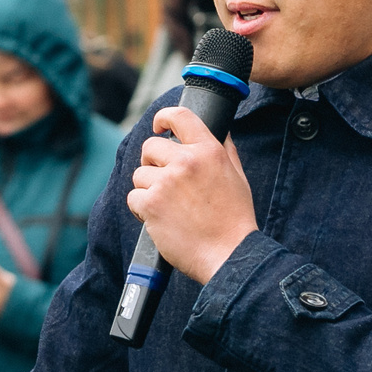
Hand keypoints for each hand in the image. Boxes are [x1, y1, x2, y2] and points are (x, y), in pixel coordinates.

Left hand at [129, 106, 257, 283]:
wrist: (230, 254)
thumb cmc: (235, 220)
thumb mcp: (237, 176)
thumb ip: (224, 150)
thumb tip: (218, 130)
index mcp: (209, 151)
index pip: (180, 117)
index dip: (163, 118)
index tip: (158, 126)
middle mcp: (187, 161)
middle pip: (150, 147)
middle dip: (152, 163)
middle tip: (162, 181)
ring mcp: (167, 182)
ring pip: (139, 175)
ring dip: (147, 189)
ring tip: (166, 207)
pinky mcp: (151, 204)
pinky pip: (133, 197)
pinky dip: (141, 209)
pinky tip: (159, 219)